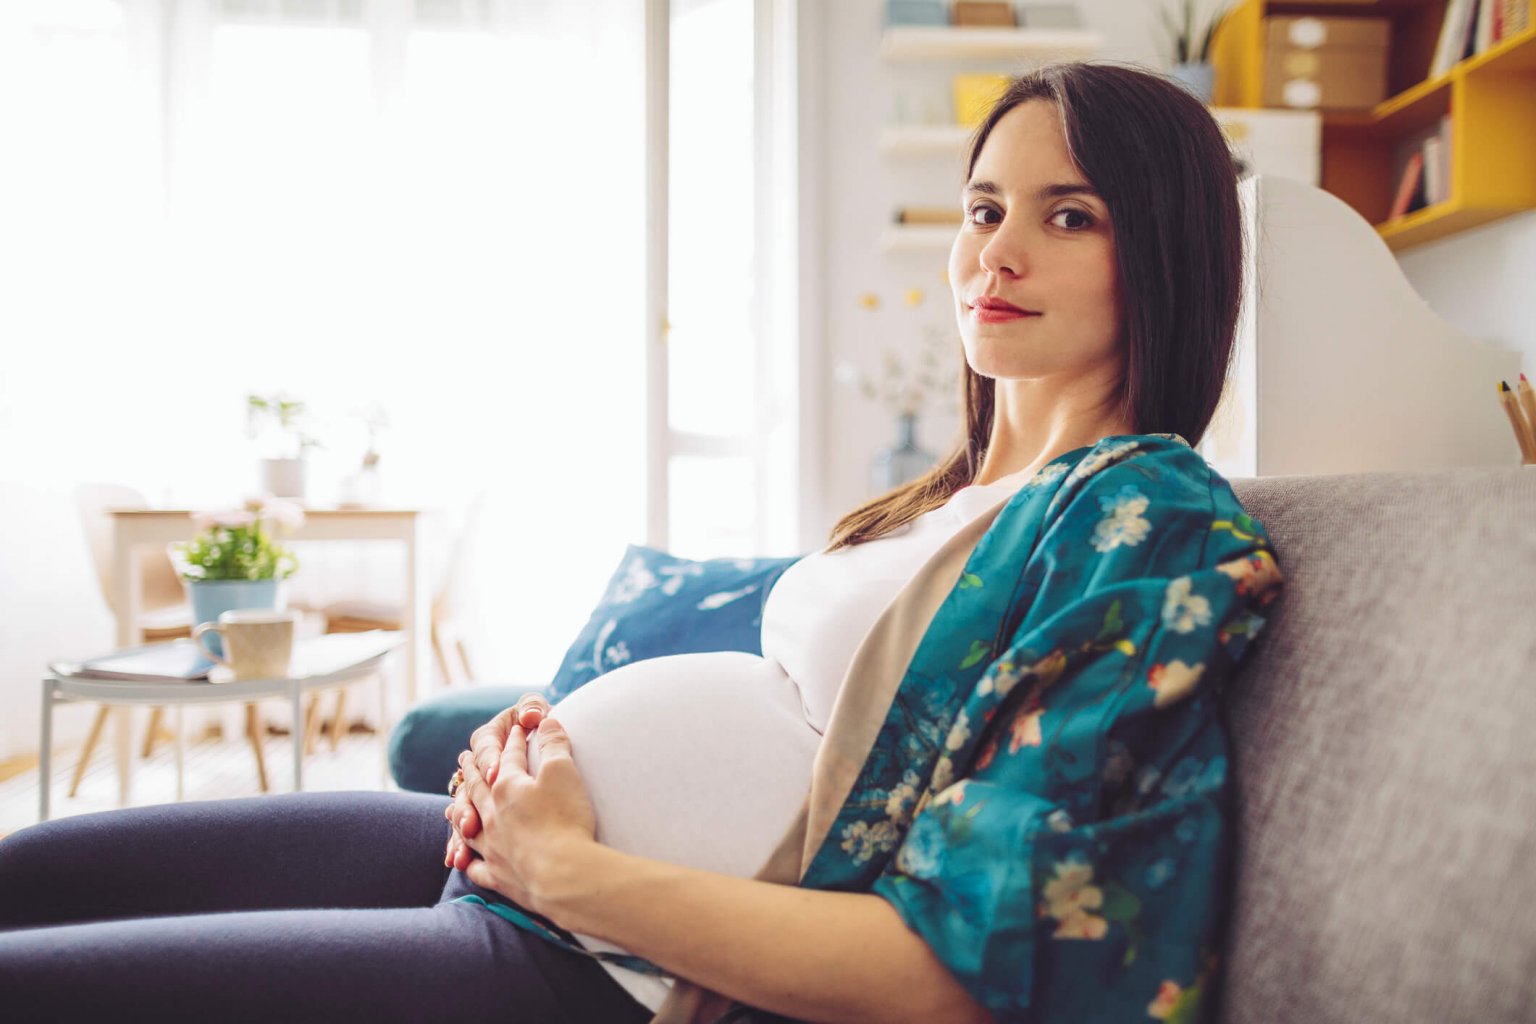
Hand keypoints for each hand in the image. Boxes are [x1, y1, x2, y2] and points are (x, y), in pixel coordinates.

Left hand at [459, 716, 597, 912]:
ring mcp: (491, 847)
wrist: (563, 875)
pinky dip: (469, 858)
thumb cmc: (564, 819)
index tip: (518, 729)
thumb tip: (546, 719)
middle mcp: (490, 814)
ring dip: (461, 811)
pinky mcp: (497, 876)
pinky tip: (466, 859)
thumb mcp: (564, 772)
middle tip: (466, 758)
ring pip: (468, 825)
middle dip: (474, 769)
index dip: (515, 740)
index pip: (509, 756)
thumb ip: (554, 743)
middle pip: (478, 786)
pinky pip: (475, 865)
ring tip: (453, 806)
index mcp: (506, 786)